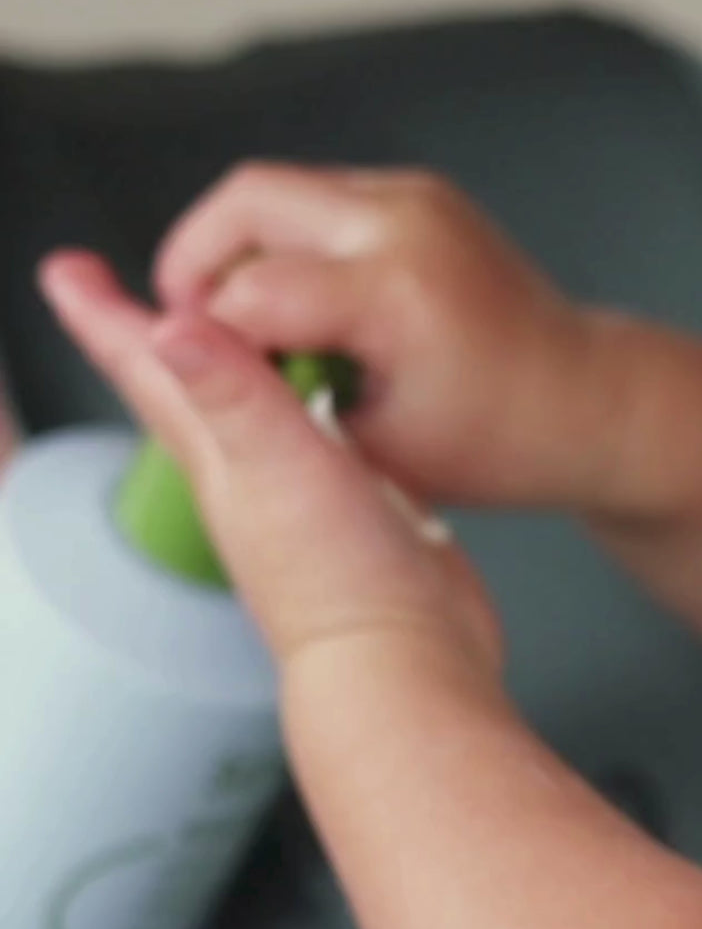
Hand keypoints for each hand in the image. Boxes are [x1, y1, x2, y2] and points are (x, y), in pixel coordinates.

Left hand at [38, 251, 503, 694]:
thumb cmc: (341, 584)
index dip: (104, 315)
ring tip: (231, 330)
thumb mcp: (281, 471)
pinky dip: (314, 405)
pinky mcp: (358, 507)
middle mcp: (252, 474)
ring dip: (236, 365)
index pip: (149, 373)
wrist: (407, 657)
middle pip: (190, 389)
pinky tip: (330, 399)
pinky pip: (321, 439)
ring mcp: (303, 495)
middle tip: (127, 292)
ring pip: (256, 411)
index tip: (68, 271)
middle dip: (162, 334)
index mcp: (221, 456)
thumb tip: (172, 323)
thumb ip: (234, 395)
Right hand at [152, 162, 617, 509]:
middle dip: (198, 258)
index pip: (252, 291)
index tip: (194, 374)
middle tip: (192, 325)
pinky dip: (290, 242)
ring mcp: (421, 198)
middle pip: (248, 199)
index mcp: (397, 295)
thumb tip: (213, 376)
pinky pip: (324, 199)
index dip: (204, 335)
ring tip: (243, 322)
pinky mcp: (426, 196)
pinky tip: (297, 304)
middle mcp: (408, 223)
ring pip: (280, 189)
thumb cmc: (501, 445)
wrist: (588, 402)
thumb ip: (288, 411)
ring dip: (244, 246)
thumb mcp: (380, 454)